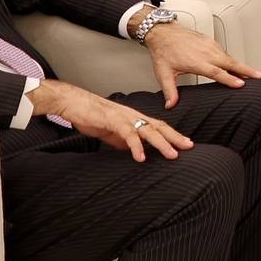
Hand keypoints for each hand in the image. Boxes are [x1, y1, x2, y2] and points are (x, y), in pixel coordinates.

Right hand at [31, 79, 192, 161]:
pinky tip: (141, 157)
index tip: (185, 144)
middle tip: (189, 147)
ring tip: (172, 155)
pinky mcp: (112, 120)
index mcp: (133, 117)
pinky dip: (136, 146)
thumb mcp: (110, 132)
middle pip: (158, 126)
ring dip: (161, 143)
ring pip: (148, 130)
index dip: (172, 135)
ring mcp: (123, 117)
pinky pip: (128, 134)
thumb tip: (134, 151)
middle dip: (175, 137)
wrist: (72, 103)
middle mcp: (132, 115)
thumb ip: (123, 140)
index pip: (157, 126)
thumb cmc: (89, 115)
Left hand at [142, 22, 260, 106]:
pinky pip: (225, 52)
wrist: (163, 31)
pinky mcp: (211, 41)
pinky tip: (238, 66)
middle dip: (247, 70)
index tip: (242, 84)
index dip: (230, 79)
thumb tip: (170, 106)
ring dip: (243, 66)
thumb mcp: (163, 73)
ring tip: (254, 74)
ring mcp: (210, 46)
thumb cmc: (164, 51)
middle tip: (260, 76)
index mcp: (197, 62)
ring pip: (230, 58)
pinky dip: (234, 60)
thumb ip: (169, 90)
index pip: (217, 72)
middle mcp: (206, 53)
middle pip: (231, 63)